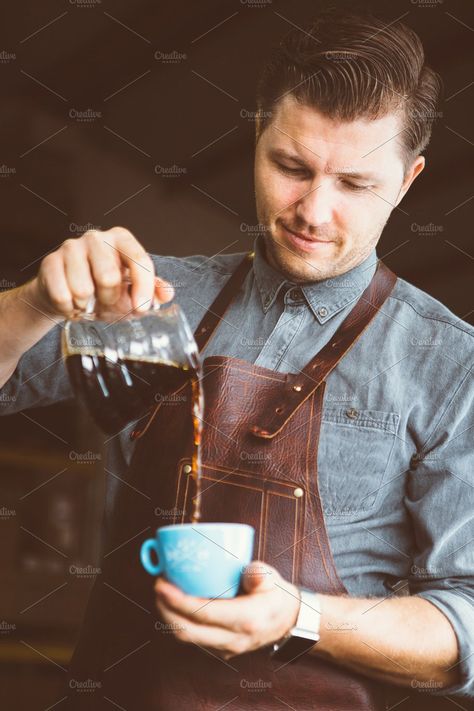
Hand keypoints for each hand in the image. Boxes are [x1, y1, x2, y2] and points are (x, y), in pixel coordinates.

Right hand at [30, 226, 173, 317]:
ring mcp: (71, 247)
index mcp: (121, 238)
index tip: (142, 308)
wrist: (64, 292)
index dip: (143, 287)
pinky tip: (71, 304)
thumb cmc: (103, 290)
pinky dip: (69, 309)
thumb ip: (152, 291)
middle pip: (108, 276)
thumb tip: (167, 294)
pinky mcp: (50, 262)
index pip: (139, 259)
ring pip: (83, 289)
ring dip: (87, 306)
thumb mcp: (131, 289)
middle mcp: (96, 237)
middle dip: (110, 299)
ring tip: (87, 304)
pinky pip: (62, 296)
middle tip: (106, 303)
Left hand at [154, 560, 300, 659]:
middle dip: (166, 610)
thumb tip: (245, 569)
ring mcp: (227, 647)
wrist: (290, 622)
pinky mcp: (222, 648)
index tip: (162, 584)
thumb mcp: (272, 578)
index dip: (178, 601)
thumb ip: (258, 573)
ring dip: (170, 617)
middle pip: (188, 631)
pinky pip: (195, 638)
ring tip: (162, 594)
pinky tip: (175, 605)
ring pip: (188, 638)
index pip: (203, 614)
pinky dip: (180, 622)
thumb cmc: (278, 595)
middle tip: (158, 586)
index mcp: (246, 619)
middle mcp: (234, 638)